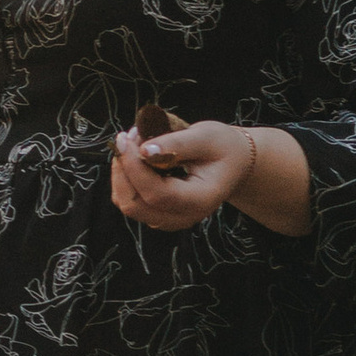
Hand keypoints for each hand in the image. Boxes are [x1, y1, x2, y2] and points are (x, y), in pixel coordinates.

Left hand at [111, 118, 265, 231]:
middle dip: (122, 171)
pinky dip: (126, 178)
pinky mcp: (158, 213)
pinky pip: (131, 200)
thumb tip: (144, 151)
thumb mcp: (206, 136)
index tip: (125, 139)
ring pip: (128, 204)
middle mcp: (183, 216)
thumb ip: (177, 143)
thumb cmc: (223, 148)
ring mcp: (169, 219)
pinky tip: (136, 156)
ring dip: (122, 173)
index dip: (134, 168)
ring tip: (133, 142)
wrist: (233, 163)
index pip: (156, 194)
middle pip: (135, 205)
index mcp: (200, 200)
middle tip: (125, 138)